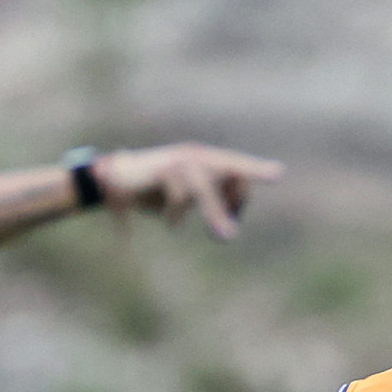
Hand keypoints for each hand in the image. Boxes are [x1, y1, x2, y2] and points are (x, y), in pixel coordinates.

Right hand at [94, 144, 283, 238]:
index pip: (235, 165)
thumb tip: (229, 229)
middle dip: (236, 197)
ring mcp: (179, 161)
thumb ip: (206, 205)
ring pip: (205, 188)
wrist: (114, 180)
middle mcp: (195, 156)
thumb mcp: (184, 200)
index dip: (254, 170)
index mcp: (204, 161)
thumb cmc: (153, 191)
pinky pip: (180, 194)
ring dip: (213, 213)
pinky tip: (173, 223)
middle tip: (236, 231)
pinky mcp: (163, 169)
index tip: (278, 173)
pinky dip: (177, 213)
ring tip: (223, 236)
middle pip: (227, 174)